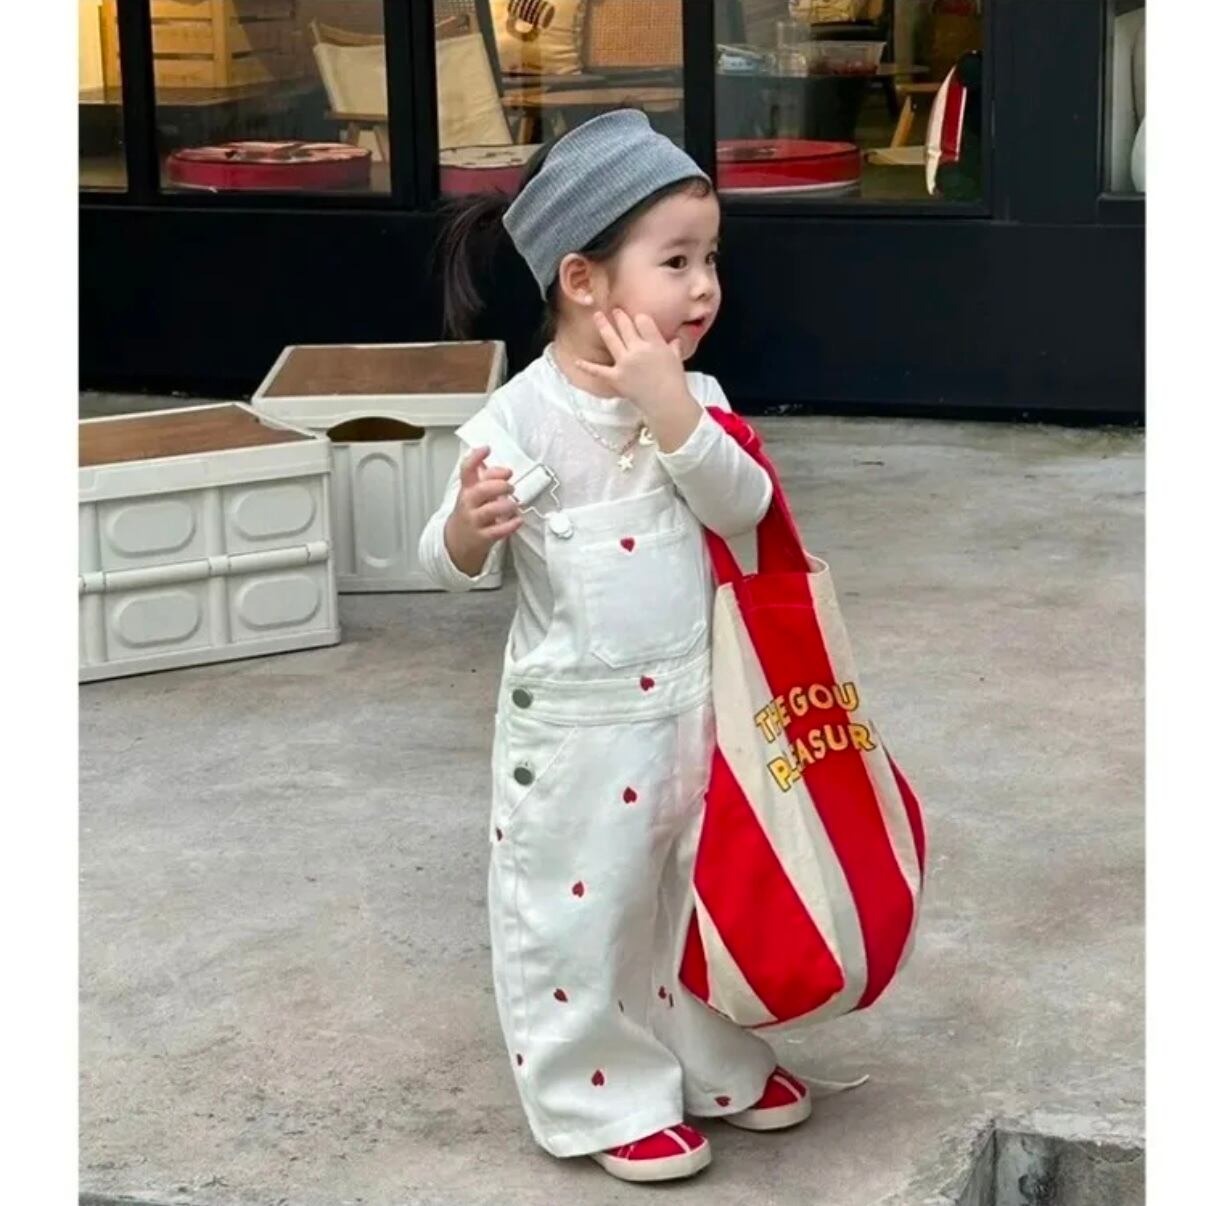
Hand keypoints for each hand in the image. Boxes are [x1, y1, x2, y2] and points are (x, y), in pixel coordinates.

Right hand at [444, 446, 522, 576]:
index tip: (486, 449)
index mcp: (467, 489)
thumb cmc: (470, 514)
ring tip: (513, 505)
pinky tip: (517, 520)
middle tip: (511, 488)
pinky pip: (498, 530)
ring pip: (490, 510)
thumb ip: (484, 479)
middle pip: (483, 489)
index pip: (467, 469)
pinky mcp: (482, 537)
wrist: (456, 543)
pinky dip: (511, 525)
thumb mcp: (472, 494)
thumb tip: (492, 462)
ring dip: (507, 505)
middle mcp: (468, 503)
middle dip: (501, 485)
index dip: (475, 457)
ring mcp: (474, 521)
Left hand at [575, 309, 690, 416]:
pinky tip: (577, 361)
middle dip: (620, 316)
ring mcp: (625, 363)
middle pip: (626, 326)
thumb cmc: (674, 382)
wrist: (667, 403)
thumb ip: (673, 347)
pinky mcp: (616, 378)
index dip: (640, 319)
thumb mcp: (676, 359)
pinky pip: (598, 370)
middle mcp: (637, 349)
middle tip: (615, 310)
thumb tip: (674, 340)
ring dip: (603, 326)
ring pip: (611, 339)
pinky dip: (587, 366)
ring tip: (597, 316)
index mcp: (654, 343)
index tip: (638, 319)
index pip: (643, 321)